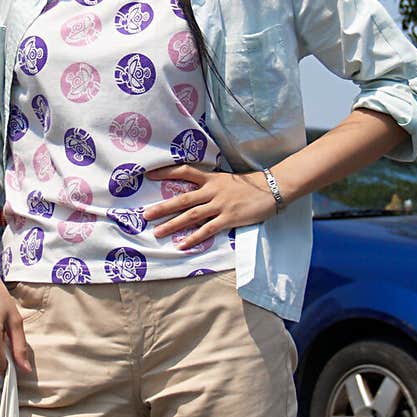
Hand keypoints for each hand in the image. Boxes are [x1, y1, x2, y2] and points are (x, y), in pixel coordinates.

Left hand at [143, 164, 276, 249]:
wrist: (272, 188)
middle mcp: (212, 191)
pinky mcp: (229, 218)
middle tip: (145, 214)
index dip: (166, 172)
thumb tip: (195, 191)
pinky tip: (182, 245)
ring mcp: (220, 205)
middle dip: (162, 207)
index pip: (184, 172)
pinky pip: (207, 230)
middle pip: (182, 199)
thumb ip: (211, 184)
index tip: (148, 175)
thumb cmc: (249, 185)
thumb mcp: (227, 179)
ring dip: (173, 225)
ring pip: (191, 216)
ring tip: (157, 232)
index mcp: (211, 178)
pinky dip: (193, 238)